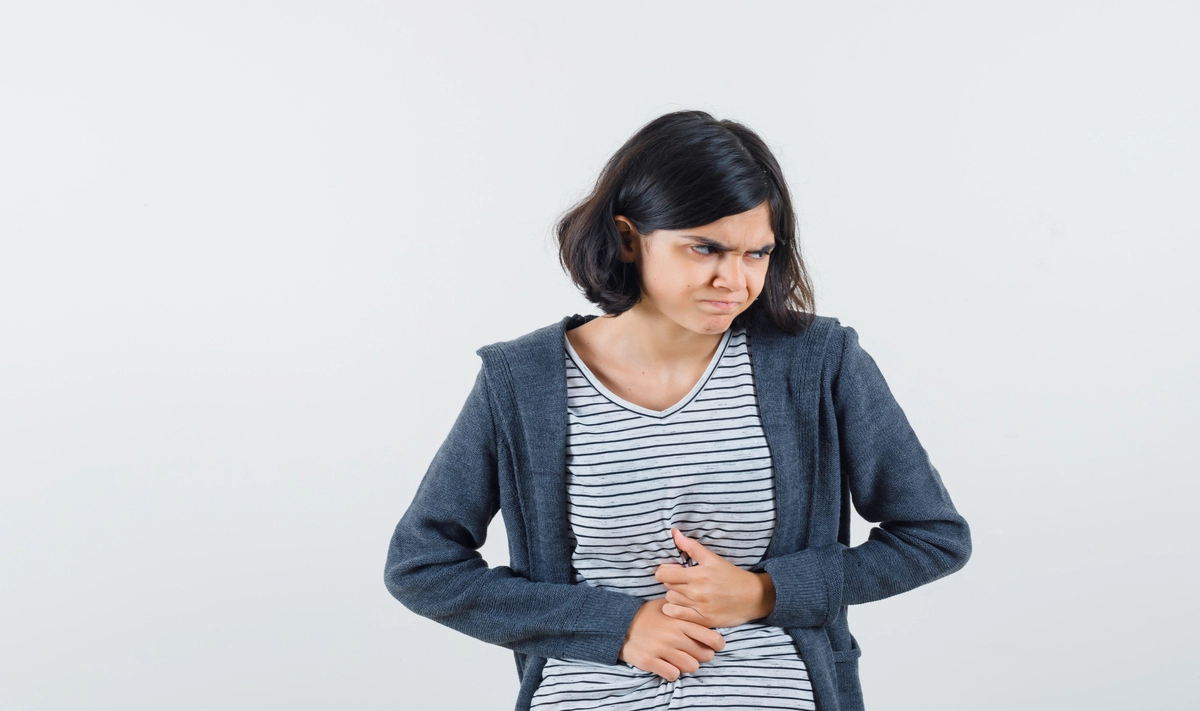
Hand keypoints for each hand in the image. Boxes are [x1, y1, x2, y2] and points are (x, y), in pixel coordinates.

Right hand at [619, 598, 726, 681]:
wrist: (619, 623)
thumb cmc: (645, 614)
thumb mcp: (665, 605)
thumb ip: (684, 607)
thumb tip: (701, 605)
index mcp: (680, 622)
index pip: (712, 637)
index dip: (718, 644)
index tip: (715, 645)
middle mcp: (674, 636)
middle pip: (705, 655)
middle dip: (703, 656)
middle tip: (695, 653)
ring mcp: (662, 650)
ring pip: (692, 667)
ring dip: (688, 665)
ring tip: (681, 660)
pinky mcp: (650, 661)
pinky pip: (673, 675)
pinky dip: (673, 672)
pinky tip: (668, 666)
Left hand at [655, 527, 776, 627]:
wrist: (753, 597)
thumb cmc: (731, 576)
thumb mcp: (712, 559)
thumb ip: (691, 546)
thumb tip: (674, 532)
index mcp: (698, 575)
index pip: (663, 574)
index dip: (665, 571)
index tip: (674, 571)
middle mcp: (697, 592)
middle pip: (667, 587)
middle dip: (672, 582)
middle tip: (684, 581)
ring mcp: (700, 608)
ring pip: (670, 601)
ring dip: (675, 596)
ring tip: (687, 593)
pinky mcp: (703, 621)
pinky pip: (677, 615)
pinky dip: (677, 610)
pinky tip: (686, 606)